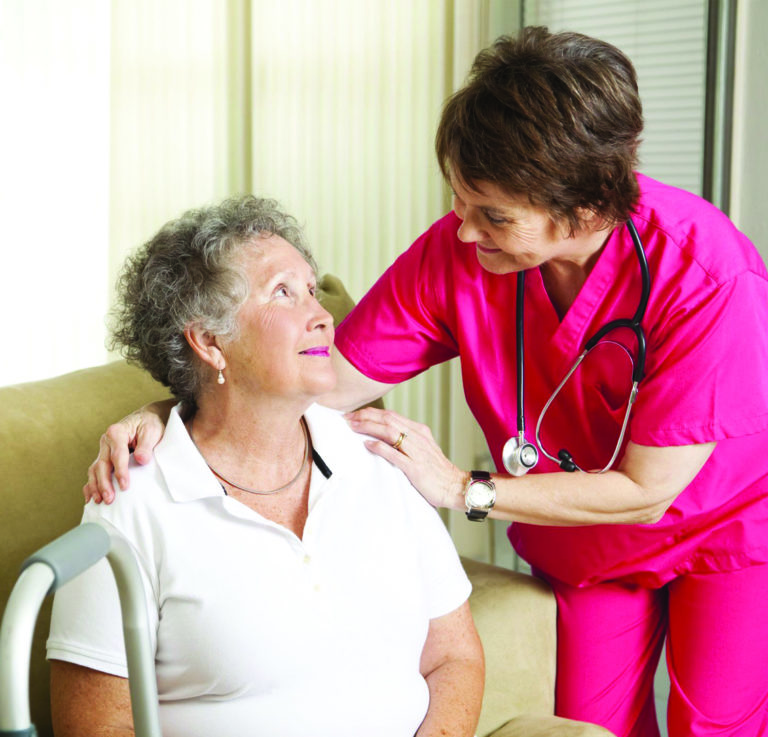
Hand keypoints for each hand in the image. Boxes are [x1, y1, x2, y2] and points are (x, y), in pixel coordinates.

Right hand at [83, 406, 166, 503]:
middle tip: (110, 499)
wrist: (146, 419)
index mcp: (116, 432)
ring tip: (100, 501)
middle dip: (104, 483)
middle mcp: (106, 441)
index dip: (120, 471)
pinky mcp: (104, 458)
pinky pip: (94, 473)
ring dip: (96, 486)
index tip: (125, 486)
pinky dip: (91, 485)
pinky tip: (91, 498)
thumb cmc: (149, 425)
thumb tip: (141, 460)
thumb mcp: (152, 431)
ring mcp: (103, 450)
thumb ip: (146, 445)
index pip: (117, 455)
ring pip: (95, 470)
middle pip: (102, 464)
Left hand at [345, 407, 466, 510]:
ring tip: (353, 427)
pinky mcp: (415, 467)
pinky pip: (394, 453)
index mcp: (419, 431)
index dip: (371, 413)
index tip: (355, 415)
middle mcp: (418, 437)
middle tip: (347, 418)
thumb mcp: (423, 449)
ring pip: (389, 432)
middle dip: (365, 416)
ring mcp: (417, 451)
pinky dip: (379, 447)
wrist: (455, 486)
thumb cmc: (437, 471)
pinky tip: (367, 444)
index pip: (391, 415)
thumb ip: (407, 441)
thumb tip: (384, 437)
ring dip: (368, 427)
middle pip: (387, 419)